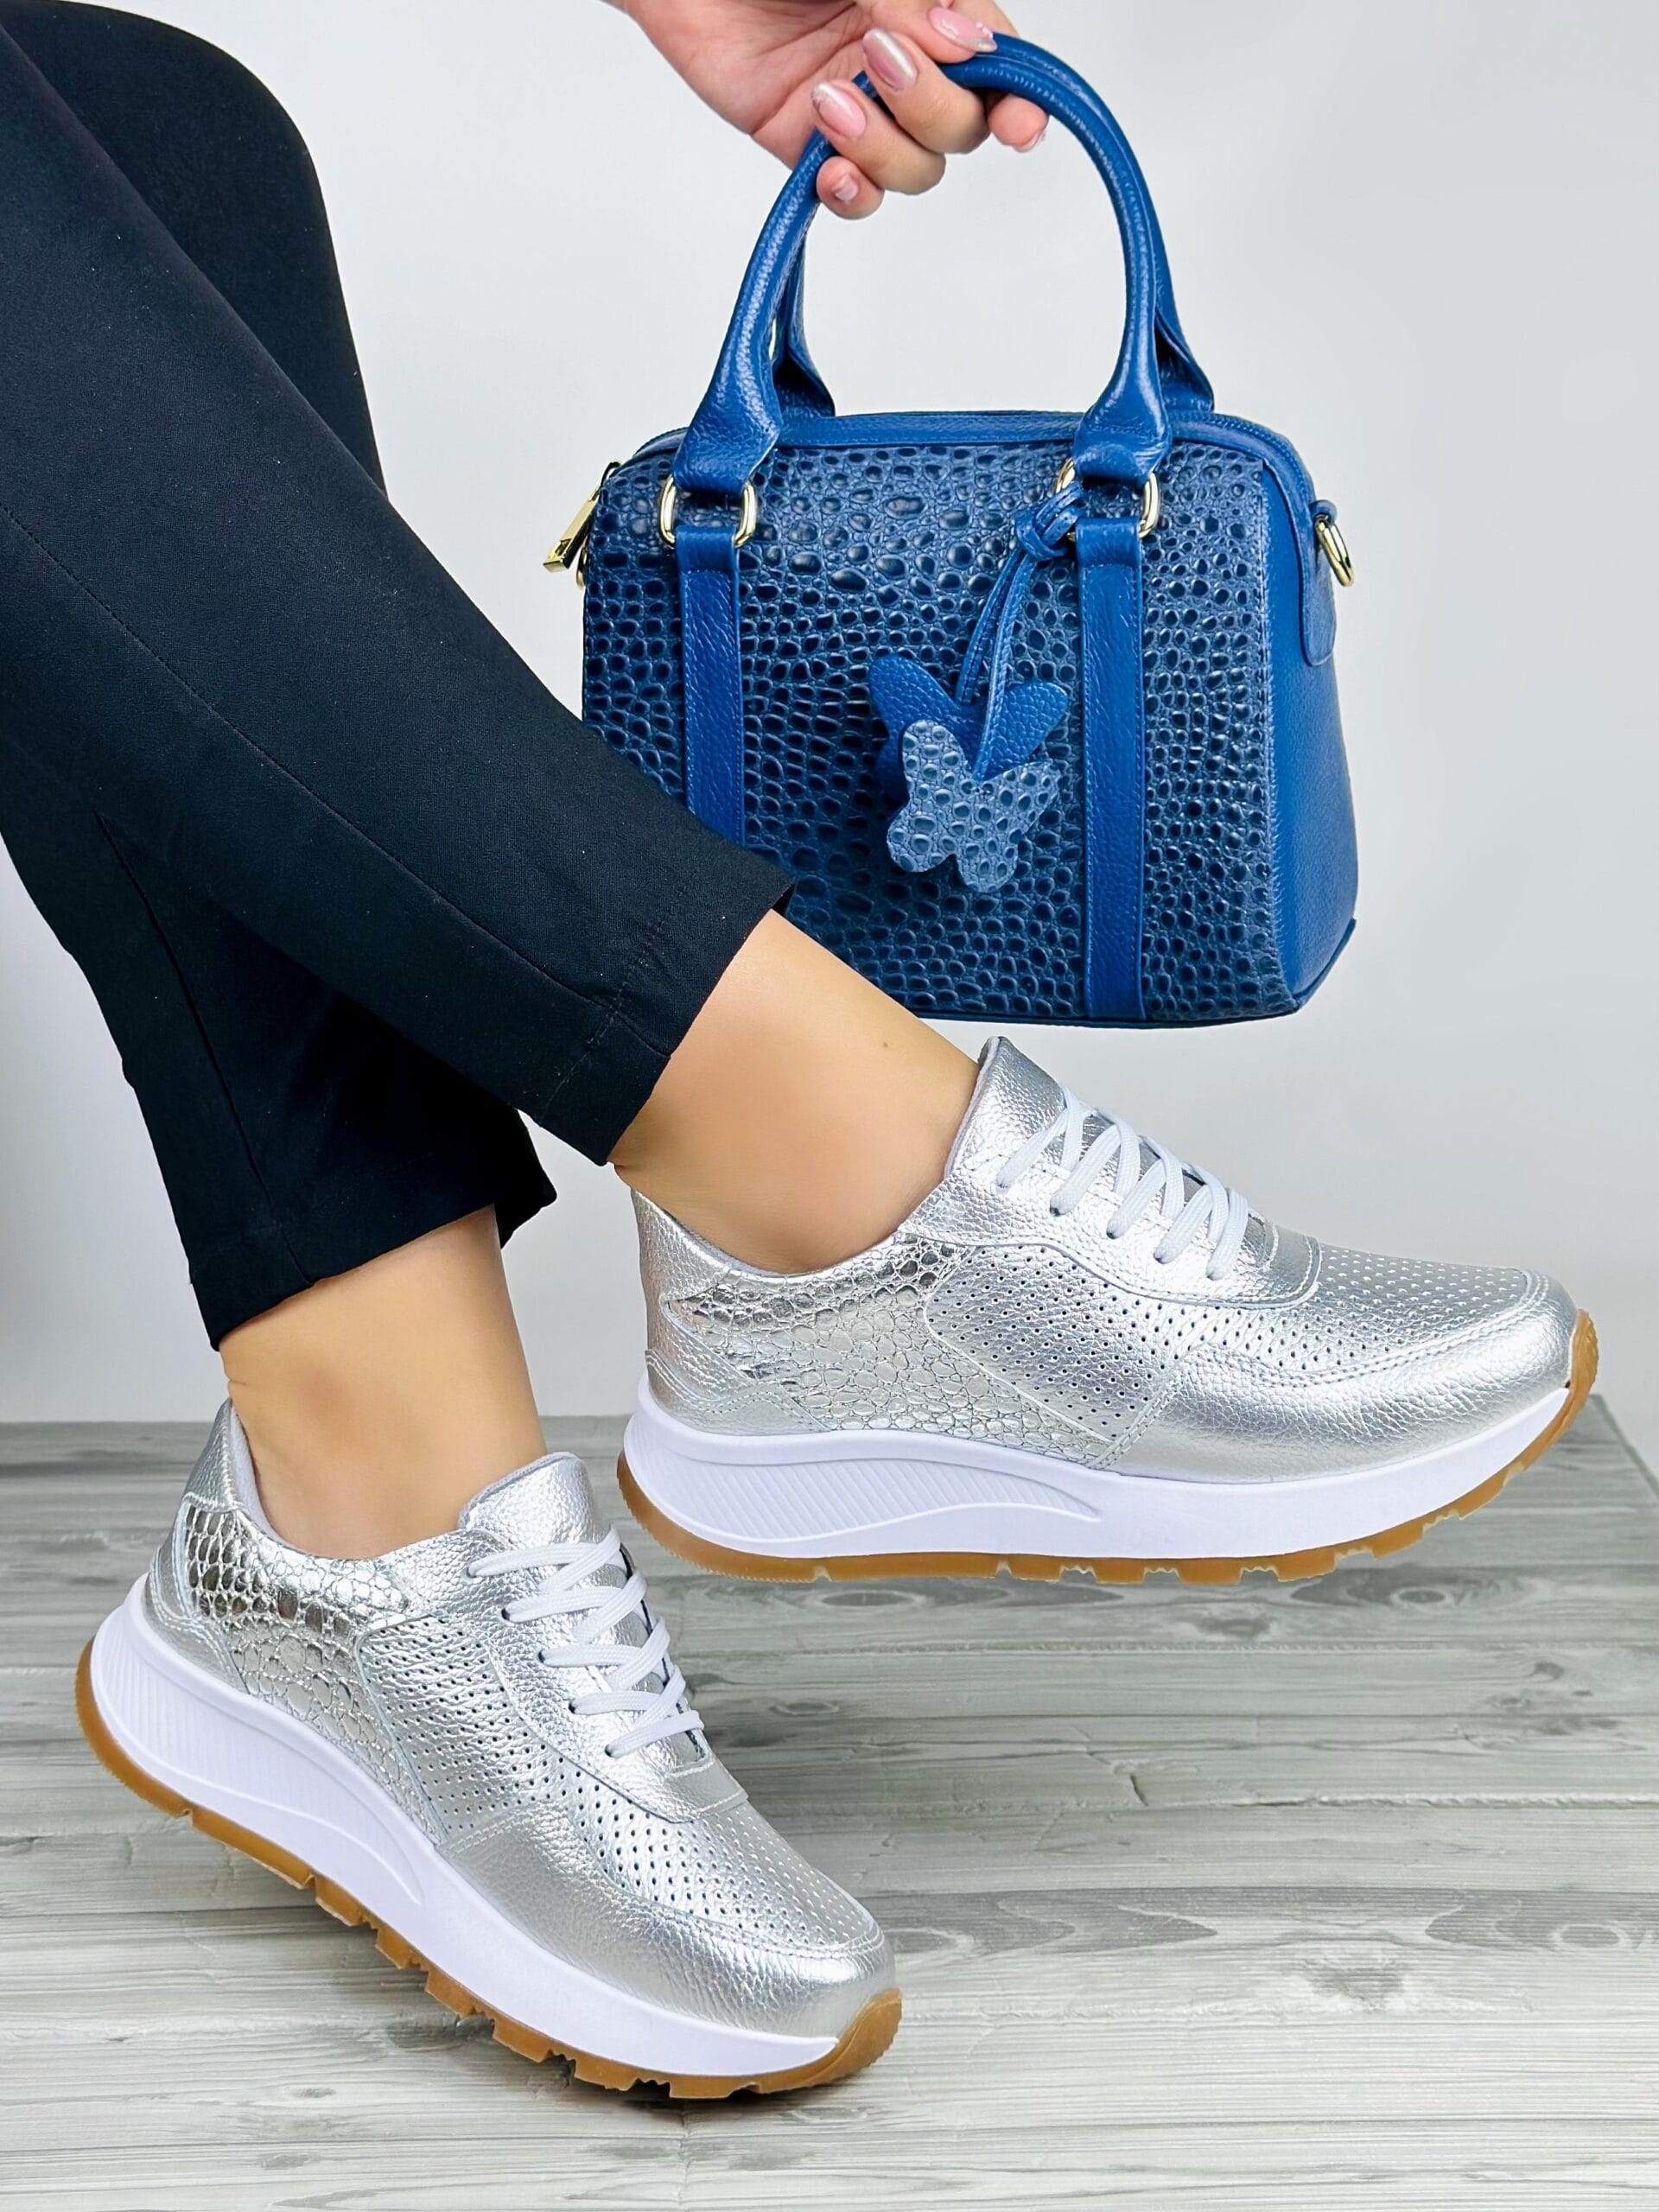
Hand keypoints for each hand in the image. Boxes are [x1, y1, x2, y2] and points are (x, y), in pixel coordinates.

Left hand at [614, 2, 1046, 218]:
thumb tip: (969, 43)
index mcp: (929, 5)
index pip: (998, 61)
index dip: (1019, 97)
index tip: (1019, 124)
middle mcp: (904, 58)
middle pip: (965, 125)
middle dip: (930, 104)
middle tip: (876, 53)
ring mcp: (860, 104)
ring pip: (915, 167)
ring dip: (882, 146)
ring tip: (829, 98)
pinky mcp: (806, 141)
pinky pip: (855, 195)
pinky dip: (851, 191)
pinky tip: (827, 165)